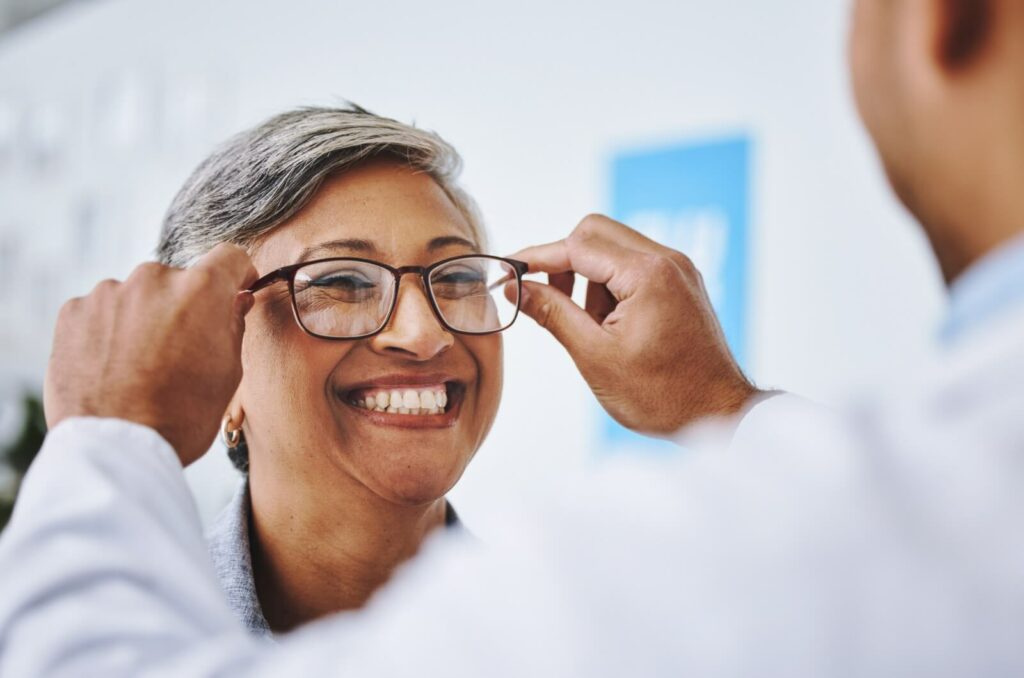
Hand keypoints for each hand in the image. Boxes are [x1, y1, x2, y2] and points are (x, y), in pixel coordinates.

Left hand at [44, 244, 257, 465]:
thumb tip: (234, 300)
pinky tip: (114, 366)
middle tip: (182, 348)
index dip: (236, 274)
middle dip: (183, 305)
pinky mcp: (73, 311)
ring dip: (144, 317)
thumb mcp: (228, 373)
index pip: (229, 257)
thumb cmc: (182, 415)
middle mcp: (153, 279)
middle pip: (178, 280)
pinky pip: (102, 310)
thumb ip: (233, 325)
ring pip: (137, 296)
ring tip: (141, 364)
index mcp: (200, 290)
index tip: (234, 290)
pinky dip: (110, 330)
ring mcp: (109, 293)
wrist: (117, 448)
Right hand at [511, 215, 759, 435]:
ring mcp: (678, 269)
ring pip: (612, 248)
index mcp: (647, 274)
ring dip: (587, 278)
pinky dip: (610, 286)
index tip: (508, 273)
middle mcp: (667, 260)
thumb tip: (516, 288)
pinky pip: (633, 266)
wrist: (718, 415)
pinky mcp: (680, 283)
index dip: (536, 258)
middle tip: (546, 301)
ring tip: (590, 328)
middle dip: (563, 263)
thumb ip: (552, 313)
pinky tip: (608, 326)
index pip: (577, 245)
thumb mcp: (594, 356)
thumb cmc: (662, 395)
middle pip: (595, 233)